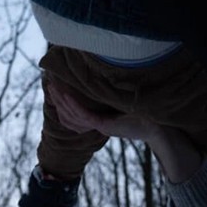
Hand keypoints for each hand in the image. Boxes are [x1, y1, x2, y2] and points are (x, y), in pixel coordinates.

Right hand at [48, 80, 205, 182]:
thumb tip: (109, 77)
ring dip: (63, 101)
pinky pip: (85, 115)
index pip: (77, 113)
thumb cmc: (145, 115)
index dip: (65, 102)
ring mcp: (101, 126)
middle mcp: (99, 125)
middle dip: (59, 99)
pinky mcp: (105, 125)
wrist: (158, 129)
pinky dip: (74, 105)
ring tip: (53, 88)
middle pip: (72, 114)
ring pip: (74, 115)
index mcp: (102, 121)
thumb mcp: (125, 104)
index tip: (57, 88)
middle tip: (49, 84)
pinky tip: (66, 95)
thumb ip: (114, 96)